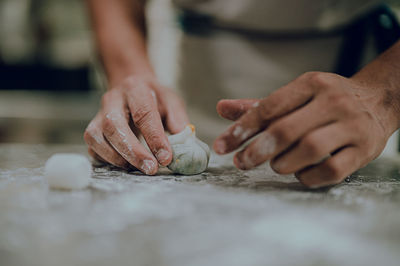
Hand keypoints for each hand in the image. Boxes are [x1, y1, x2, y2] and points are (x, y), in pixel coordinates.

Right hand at [84, 76, 188, 173]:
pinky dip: (107, 160)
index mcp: (135, 89)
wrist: (131, 87)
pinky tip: (125, 164)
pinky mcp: (92, 130)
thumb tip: (185, 143)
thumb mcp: (171, 101)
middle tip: (150, 168)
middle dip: (133, 151)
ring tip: (139, 168)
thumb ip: (178, 120)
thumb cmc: (153, 97)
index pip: (143, 113)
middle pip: (114, 125)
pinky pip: (93, 147)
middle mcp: (112, 99)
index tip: (166, 157)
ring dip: (118, 158)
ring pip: (97, 137)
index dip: (154, 137)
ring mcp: (98, 114)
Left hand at [214, 72, 397, 187]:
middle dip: (257, 150)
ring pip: (309, 150)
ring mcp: (351, 126)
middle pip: (286, 130)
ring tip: (276, 165)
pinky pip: (331, 170)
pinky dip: (309, 176)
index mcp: (311, 84)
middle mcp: (333, 101)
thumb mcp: (295, 95)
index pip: (269, 107)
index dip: (242, 128)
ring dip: (283, 163)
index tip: (222, 146)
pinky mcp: (364, 150)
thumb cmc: (326, 101)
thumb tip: (221, 108)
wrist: (378, 101)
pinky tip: (301, 174)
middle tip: (241, 162)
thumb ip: (259, 106)